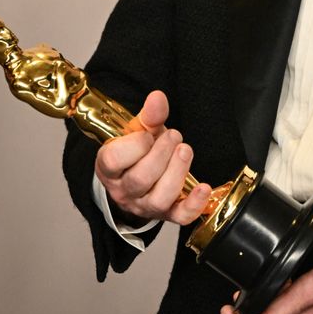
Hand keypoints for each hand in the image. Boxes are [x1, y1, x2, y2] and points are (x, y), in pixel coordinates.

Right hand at [95, 90, 211, 225]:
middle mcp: (123, 192)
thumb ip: (149, 115)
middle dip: (162, 153)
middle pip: (140, 179)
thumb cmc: (138, 150)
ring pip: (159, 199)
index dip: (134, 144)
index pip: (113, 160)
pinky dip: (194, 204)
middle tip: (174, 136)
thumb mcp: (139, 130)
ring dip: (177, 171)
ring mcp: (144, 206)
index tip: (148, 134)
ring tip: (185, 150)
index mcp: (109, 168)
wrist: (141, 173)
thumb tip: (158, 97)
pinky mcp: (167, 215)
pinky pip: (180, 217)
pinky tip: (203, 187)